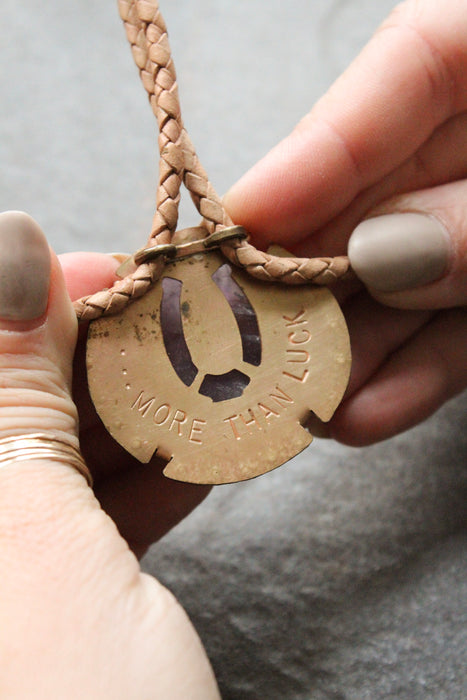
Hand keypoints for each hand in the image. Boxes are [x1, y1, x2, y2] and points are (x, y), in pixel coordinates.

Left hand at [0, 212, 218, 697]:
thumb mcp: (26, 546)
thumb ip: (9, 396)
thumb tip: (9, 249)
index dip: (26, 301)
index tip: (111, 274)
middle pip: (13, 406)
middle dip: (93, 352)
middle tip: (180, 322)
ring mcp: (4, 572)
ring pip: (55, 459)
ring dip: (135, 411)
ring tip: (208, 374)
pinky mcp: (44, 612)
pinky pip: (88, 518)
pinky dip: (149, 477)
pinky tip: (204, 444)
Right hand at [224, 0, 466, 445]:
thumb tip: (386, 254)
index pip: (412, 68)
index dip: (322, 146)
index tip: (248, 215)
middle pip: (384, 192)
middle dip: (315, 268)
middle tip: (246, 326)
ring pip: (409, 282)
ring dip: (352, 347)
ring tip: (294, 397)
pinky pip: (455, 335)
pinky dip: (414, 376)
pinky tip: (365, 413)